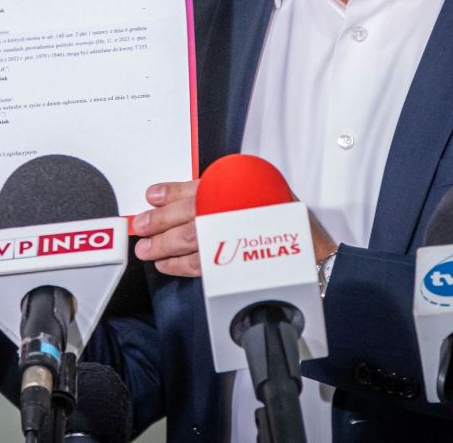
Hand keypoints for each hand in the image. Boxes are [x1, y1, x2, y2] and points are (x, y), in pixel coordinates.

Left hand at [132, 178, 340, 276]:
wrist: (312, 253)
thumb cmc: (287, 222)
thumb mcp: (259, 191)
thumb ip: (227, 191)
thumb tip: (192, 196)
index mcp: (240, 190)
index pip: (197, 188)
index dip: (170, 192)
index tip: (153, 196)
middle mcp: (234, 211)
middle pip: (187, 214)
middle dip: (158, 221)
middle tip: (140, 226)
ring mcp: (232, 238)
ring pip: (188, 240)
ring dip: (163, 244)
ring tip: (147, 249)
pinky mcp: (232, 263)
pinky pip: (198, 264)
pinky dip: (178, 265)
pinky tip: (166, 264)